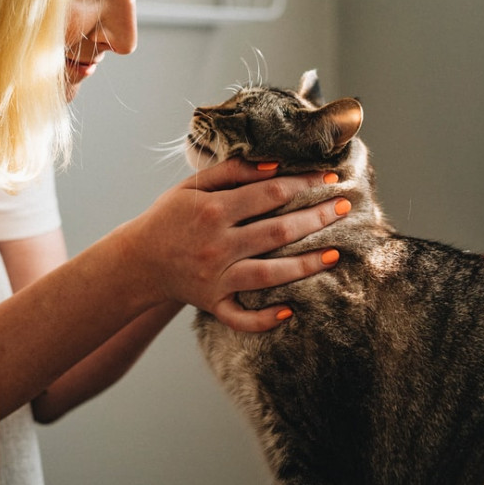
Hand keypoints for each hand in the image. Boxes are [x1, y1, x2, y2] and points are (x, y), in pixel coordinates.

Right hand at [119, 158, 347, 331]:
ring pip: (269, 275)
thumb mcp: (192, 186)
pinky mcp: (212, 303)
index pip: (270, 193)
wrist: (137, 260)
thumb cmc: (170, 217)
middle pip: (277, 232)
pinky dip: (263, 319)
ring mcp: (216, 278)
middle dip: (316, 218)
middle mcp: (217, 245)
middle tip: (345, 207)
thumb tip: (275, 166)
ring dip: (305, 265)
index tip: (329, 177)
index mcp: (214, 211)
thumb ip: (232, 171)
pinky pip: (241, 317)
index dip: (304, 183)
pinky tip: (289, 310)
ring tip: (334, 254)